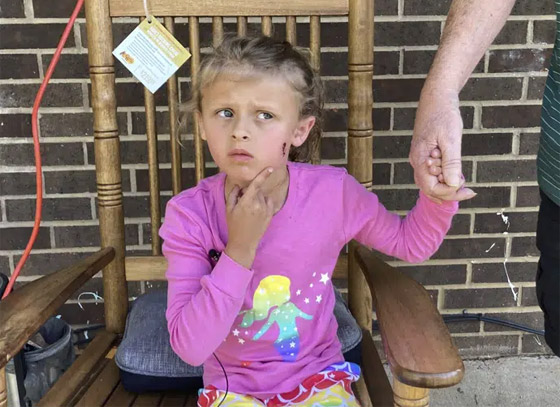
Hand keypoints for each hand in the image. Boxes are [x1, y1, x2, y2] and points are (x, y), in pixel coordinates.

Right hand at [224, 167, 274, 267]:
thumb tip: (238, 185)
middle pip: (258, 190)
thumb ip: (233, 194)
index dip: (263, 175)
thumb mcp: (229, 209)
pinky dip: (264, 202)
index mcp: (247, 202)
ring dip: (258, 198)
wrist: (244, 242)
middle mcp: (258, 205)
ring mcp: (266, 210)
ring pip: (263, 196)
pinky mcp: (270, 215)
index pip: (256, 185)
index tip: (270, 168)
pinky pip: (269, 202)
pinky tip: (257, 211)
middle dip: (252, 192)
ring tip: (250, 209)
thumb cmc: (234, 225)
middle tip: (244, 202)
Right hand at [410, 85, 474, 201]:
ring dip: (447, 187)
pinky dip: (444, 179)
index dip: (448, 192)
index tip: (466, 187)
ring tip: (465, 185)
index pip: (430, 187)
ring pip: (430, 183)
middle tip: (470, 191)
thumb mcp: (450, 138)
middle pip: (429, 188)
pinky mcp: (425, 155)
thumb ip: (451, 162)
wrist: (436, 98)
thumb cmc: (444, 115)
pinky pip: (432, 174)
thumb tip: (452, 184)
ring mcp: (420, 159)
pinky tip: (457, 176)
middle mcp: (417, 162)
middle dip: (449, 193)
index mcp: (420, 159)